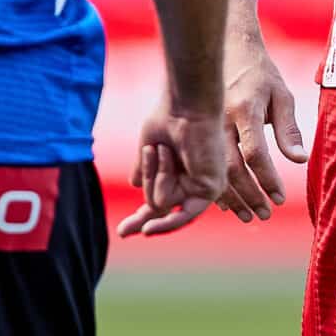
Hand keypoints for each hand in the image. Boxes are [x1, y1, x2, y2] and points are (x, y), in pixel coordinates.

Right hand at [115, 97, 227, 238]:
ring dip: (154, 174)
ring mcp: (204, 187)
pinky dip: (165, 208)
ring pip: (161, 203)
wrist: (186, 103)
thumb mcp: (149, 148)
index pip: (159, 202)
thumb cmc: (168, 116)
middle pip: (158, 206)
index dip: (142, 218)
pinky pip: (176, 204)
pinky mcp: (211, 189)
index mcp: (181, 171)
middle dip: (144, 205)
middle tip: (130, 215)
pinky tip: (149, 228)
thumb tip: (135, 185)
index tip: (124, 232)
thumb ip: (145, 169)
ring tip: (163, 149)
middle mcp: (195, 181)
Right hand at [215, 32, 306, 222]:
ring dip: (230, 197)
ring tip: (247, 216)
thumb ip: (289, 129)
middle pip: (231, 168)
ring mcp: (204, 124)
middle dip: (248, 196)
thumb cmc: (260, 73)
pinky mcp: (196, 129)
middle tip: (264, 214)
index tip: (279, 198)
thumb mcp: (281, 95)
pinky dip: (213, 185)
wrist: (226, 47)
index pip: (256, 153)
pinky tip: (226, 201)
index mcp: (245, 109)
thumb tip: (299, 160)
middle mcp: (220, 119)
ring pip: (212, 170)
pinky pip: (200, 164)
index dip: (267, 179)